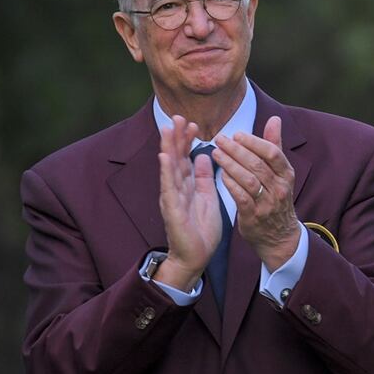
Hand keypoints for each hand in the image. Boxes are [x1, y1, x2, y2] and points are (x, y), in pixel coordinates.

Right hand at [156, 116, 220, 289]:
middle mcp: (176, 188)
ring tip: (168, 128)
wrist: (196, 256)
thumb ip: (205, 177)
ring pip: (170, 168)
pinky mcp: (172, 209)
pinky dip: (167, 171)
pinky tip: (165, 156)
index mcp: (187, 185)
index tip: (192, 122)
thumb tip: (206, 155)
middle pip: (176, 157)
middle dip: (177, 137)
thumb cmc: (201, 229)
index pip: (186, 157)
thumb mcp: (207, 197)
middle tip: (178, 116)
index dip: (188, 140)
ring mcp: (172, 197)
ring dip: (169, 147)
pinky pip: (169, 187)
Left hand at [213, 116, 299, 272]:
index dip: (254, 142)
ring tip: (216, 153)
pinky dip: (230, 184)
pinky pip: (241, 197)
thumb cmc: (276, 198)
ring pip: (249, 179)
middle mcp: (279, 188)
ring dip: (230, 165)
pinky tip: (220, 174)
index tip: (237, 134)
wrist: (279, 236)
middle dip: (237, 150)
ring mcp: (267, 203)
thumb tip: (275, 119)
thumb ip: (275, 145)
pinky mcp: (254, 216)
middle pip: (258, 164)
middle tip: (220, 139)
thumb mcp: (280, 172)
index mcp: (286, 175)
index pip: (272, 153)